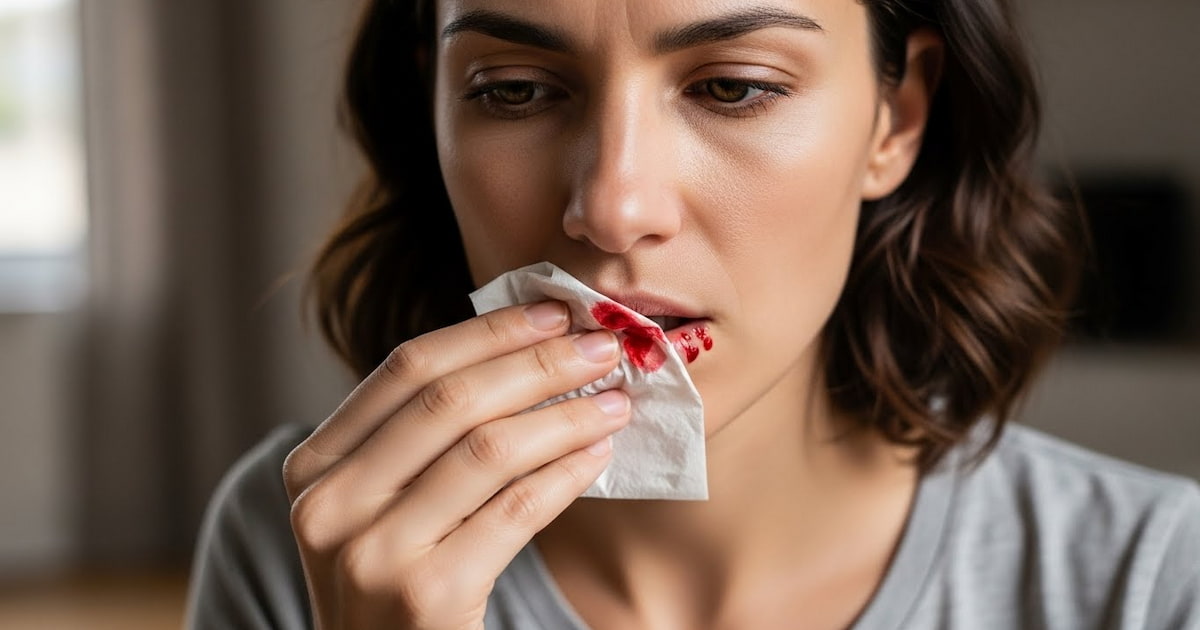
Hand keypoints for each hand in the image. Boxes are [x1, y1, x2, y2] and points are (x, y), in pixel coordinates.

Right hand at [282, 301, 628, 629]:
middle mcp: (329, 504)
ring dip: (565, 417)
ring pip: (488, 451)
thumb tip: (524, 354)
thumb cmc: (395, 584)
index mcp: (314, 467)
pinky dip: (565, 474)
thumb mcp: (378, 507)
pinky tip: (598, 456)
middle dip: (537, 363)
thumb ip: (419, 440)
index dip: (487, 332)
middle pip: (449, 402)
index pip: (406, 369)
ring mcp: (372, 553)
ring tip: (614, 402)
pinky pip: (515, 511)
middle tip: (601, 346)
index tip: (552, 312)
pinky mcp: (427, 596)